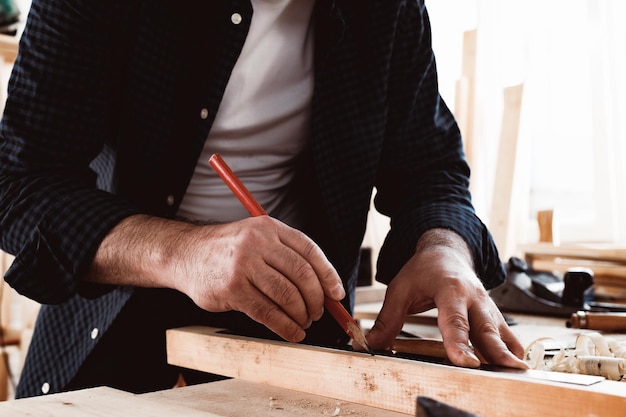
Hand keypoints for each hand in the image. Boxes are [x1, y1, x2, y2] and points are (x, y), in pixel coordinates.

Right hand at [88, 215, 344, 342]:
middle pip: (301, 274)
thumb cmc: (227, 250)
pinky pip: (267, 313)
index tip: (337, 294)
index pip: (309, 251)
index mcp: (268, 228)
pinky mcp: (232, 290)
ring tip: (304, 323)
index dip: (328, 275)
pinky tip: (292, 332)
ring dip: (301, 315)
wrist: (185, 254)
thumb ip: (285, 254)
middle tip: (319, 313)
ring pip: (286, 296)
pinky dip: (285, 327)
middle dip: (316, 299)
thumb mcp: (256, 237)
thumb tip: (323, 287)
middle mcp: (257, 243)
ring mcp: (243, 266)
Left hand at [365, 230, 527, 368]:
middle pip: (486, 329)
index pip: (455, 320)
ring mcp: (488, 308)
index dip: (460, 341)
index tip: (464, 361)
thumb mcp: (400, 288)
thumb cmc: (424, 270)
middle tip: (504, 372)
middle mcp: (474, 299)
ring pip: (502, 334)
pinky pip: (509, 336)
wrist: (446, 253)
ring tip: (518, 376)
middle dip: (495, 352)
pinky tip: (516, 369)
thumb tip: (372, 343)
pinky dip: (513, 351)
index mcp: (450, 289)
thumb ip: (388, 318)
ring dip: (509, 355)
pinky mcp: (495, 316)